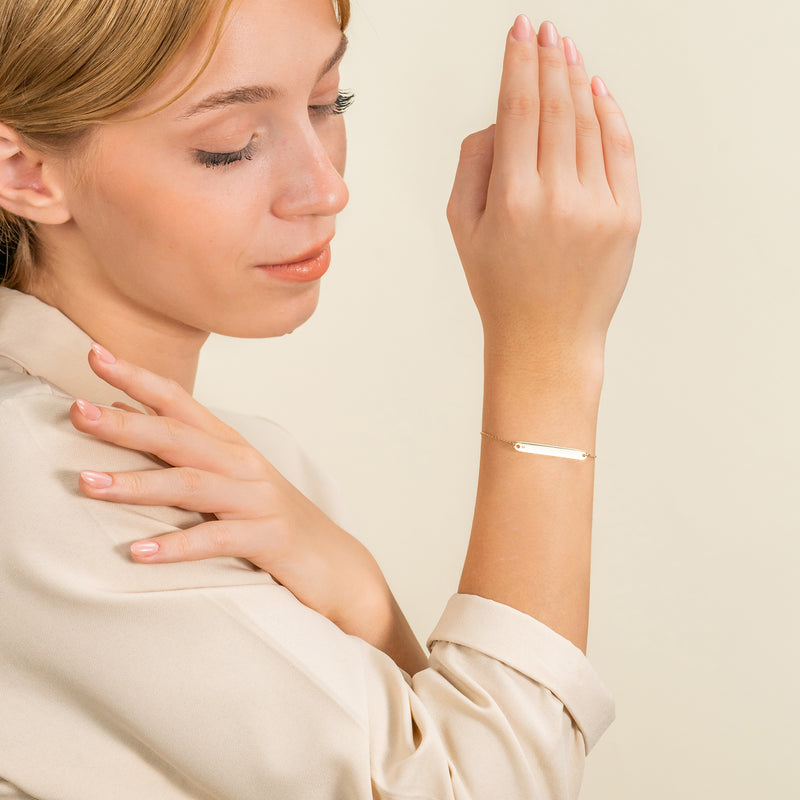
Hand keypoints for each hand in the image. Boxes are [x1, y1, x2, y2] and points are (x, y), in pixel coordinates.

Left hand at [70, 345, 427, 674]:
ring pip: (192, 484)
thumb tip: (125, 418)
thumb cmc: (272, 522)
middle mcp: (244, 465)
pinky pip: (217, 540)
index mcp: (231, 447)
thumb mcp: (230, 482)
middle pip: (180, 437)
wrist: (336, 565)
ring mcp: (258, 500)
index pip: (181, 403)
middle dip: (127, 423)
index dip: (139, 377)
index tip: (95, 353)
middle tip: (77, 412)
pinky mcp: (269, 539)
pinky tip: (140, 552)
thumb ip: (184, 452)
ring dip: (138, 483)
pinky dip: (178, 545)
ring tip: (89, 484)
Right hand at [447, 16, 640, 364]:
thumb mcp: (463, 228)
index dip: (519, 63)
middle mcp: (557, 199)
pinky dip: (610, 115)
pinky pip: (619, 151)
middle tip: (544, 29)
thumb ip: (473, 164)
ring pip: (590, 124)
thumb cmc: (500, 286)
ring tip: (566, 51)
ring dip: (577, 80)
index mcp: (511, 200)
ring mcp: (597, 208)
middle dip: (549, 59)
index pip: (518, 110)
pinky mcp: (625, 218)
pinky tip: (597, 90)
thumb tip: (502, 119)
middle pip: (557, 107)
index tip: (520, 31)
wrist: (546, 339)